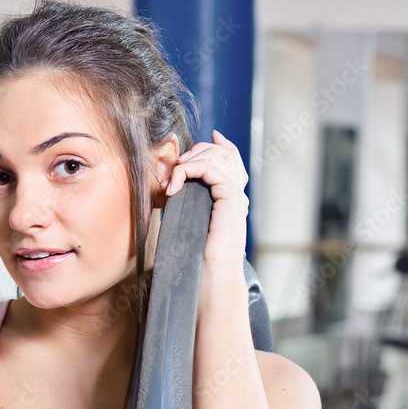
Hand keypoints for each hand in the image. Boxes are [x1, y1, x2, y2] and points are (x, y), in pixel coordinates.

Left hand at [162, 129, 249, 267]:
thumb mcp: (188, 220)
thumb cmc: (195, 254)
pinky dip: (188, 171)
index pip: (233, 160)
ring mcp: (235, 194)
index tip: (212, 135)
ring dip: (188, 162)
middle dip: (198, 150)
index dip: (222, 144)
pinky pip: (209, 169)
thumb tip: (172, 186)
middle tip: (177, 164)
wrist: (210, 272)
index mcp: (230, 198)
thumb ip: (188, 200)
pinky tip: (174, 185)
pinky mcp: (230, 196)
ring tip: (171, 180)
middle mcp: (236, 193)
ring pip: (216, 156)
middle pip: (224, 152)